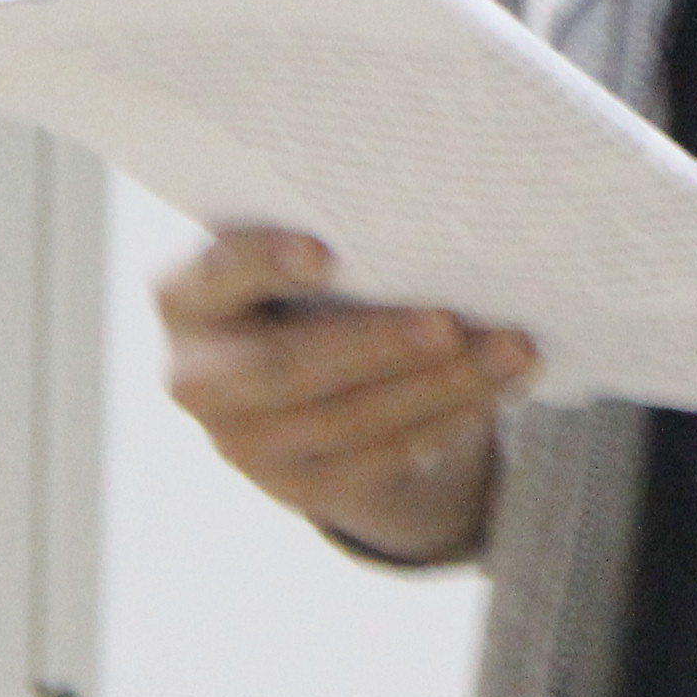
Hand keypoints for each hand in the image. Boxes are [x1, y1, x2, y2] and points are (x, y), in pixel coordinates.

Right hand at [154, 228, 538, 562]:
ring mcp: (242, 445)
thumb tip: (430, 209)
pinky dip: (442, 422)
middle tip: (451, 322)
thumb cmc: (312, 277)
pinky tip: (492, 392)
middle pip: (285, 367)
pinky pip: (377, 459)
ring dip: (437, 387)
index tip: (326, 251)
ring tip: (509, 351)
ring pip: (346, 421)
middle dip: (376, 344)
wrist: (308, 371)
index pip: (217, 274)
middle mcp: (197, 378)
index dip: (265, 263)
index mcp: (187, 297)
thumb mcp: (300, 248)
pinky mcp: (298, 487)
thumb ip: (334, 231)